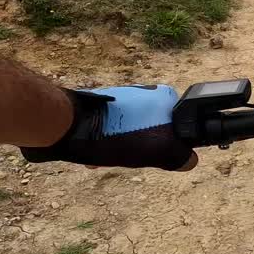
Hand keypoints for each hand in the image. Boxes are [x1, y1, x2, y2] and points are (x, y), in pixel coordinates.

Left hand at [20, 85, 196, 170]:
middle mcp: (142, 92)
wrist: (63, 124)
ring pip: (128, 132)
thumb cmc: (112, 136)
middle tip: (126, 159)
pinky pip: (109, 129)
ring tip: (104, 160)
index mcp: (162, 96)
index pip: (177, 126)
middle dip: (139, 149)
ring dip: (119, 148)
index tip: (153, 156)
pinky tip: (91, 156)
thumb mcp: (158, 151)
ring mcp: (118, 97)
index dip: (167, 145)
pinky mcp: (97, 105)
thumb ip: (180, 156)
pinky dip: (104, 143)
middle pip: (152, 131)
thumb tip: (189, 161)